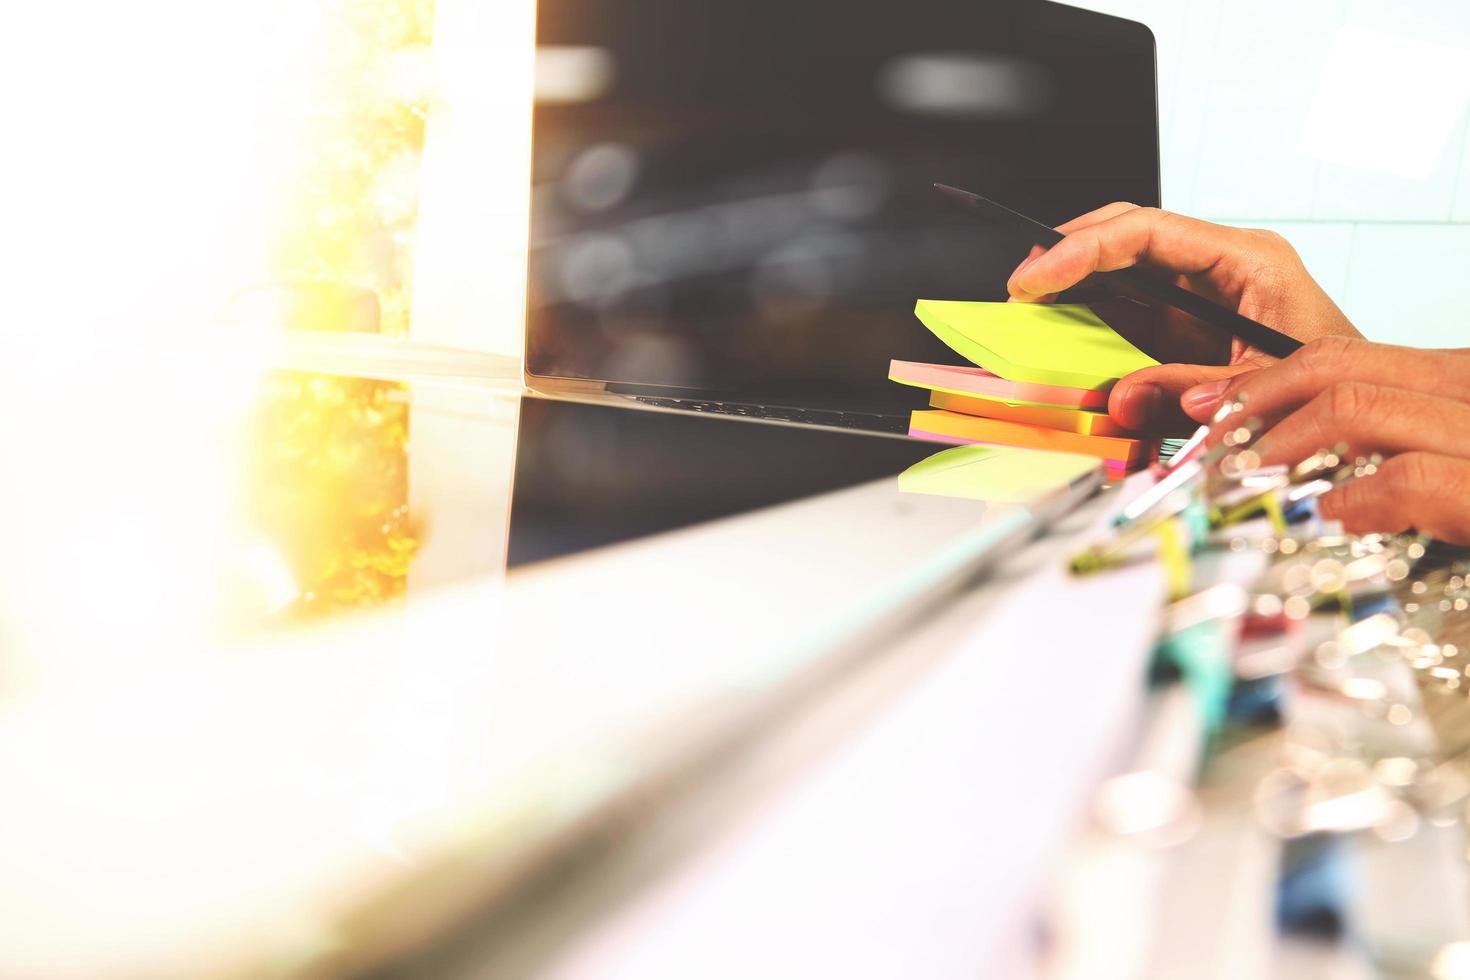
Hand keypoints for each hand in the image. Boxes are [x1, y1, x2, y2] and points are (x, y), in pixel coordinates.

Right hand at [1006, 204, 1359, 429]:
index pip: (1146, 231)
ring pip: (1122, 275)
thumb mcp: (1259, 392)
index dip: (1081, 249)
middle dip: (1067, 257)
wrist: (1358, 417)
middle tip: (1021, 288)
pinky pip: (1129, 316)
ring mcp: (1201, 296)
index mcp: (1247, 261)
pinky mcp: (1189, 327)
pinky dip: (1093, 329)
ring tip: (1031, 315)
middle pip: (1126, 238)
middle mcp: (1220, 268)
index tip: (1036, 278)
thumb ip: (1189, 392)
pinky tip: (1065, 345)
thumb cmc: (1332, 394)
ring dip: (1075, 293)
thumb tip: (1119, 395)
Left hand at [1183, 337, 1469, 542]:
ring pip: (1358, 408)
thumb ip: (1368, 455)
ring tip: (1241, 487)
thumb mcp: (1438, 472)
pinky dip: (1347, 499)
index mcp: (1460, 387)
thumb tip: (1271, 461)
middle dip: (1252, 405)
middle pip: (1338, 368)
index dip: (1260, 382)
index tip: (1206, 413)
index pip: (1343, 357)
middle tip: (1204, 453)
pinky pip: (1408, 479)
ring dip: (1276, 447)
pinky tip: (1318, 521)